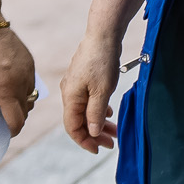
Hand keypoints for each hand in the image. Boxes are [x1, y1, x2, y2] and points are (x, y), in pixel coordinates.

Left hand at [0, 23, 37, 137]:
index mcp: (6, 89)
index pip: (17, 121)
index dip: (10, 132)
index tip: (1, 133)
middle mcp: (22, 81)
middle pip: (26, 111)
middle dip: (14, 118)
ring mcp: (28, 70)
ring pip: (30, 96)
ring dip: (19, 103)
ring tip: (2, 102)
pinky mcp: (29, 60)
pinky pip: (30, 82)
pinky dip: (21, 88)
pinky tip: (6, 84)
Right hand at [61, 31, 124, 152]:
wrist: (103, 34)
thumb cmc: (102, 61)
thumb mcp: (102, 92)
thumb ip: (95, 114)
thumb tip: (92, 133)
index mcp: (70, 98)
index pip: (72, 128)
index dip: (85, 141)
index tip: (100, 149)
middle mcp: (69, 93)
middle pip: (78, 121)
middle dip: (94, 134)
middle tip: (112, 142)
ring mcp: (75, 85)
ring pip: (84, 111)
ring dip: (98, 122)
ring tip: (114, 130)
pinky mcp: (83, 78)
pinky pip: (87, 100)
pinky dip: (98, 109)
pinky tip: (108, 112)